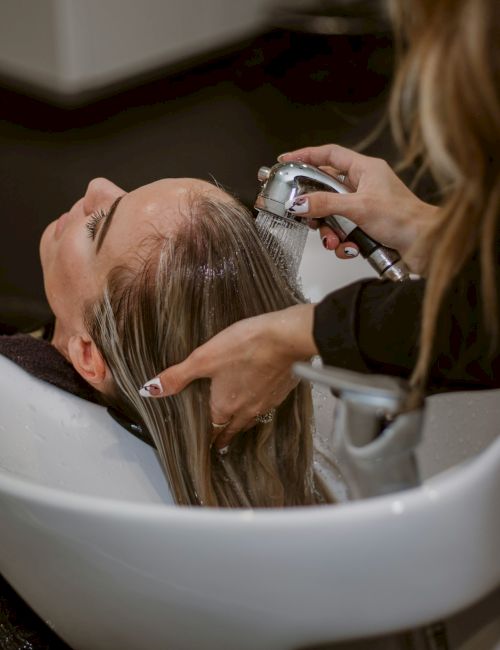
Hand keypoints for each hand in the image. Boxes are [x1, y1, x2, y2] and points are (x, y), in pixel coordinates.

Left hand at [139, 304, 317, 448]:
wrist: (287, 339)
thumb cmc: (245, 346)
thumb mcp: (204, 358)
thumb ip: (177, 376)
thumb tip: (149, 390)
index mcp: (224, 406)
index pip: (214, 431)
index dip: (208, 439)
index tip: (205, 445)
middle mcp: (246, 410)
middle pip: (233, 429)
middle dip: (224, 436)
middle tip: (219, 442)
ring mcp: (267, 402)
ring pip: (251, 420)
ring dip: (242, 424)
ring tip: (236, 424)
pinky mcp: (281, 392)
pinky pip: (267, 406)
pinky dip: (259, 406)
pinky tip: (259, 397)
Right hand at [279, 144, 438, 273]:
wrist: (425, 245)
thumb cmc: (404, 219)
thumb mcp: (359, 208)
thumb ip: (326, 204)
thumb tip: (299, 203)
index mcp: (365, 169)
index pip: (330, 154)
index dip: (306, 155)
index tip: (286, 161)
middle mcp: (364, 185)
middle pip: (326, 190)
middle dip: (316, 209)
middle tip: (306, 216)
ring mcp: (365, 206)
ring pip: (332, 215)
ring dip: (329, 232)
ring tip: (334, 241)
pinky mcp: (366, 226)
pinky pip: (343, 232)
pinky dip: (343, 243)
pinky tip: (350, 249)